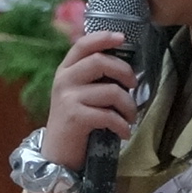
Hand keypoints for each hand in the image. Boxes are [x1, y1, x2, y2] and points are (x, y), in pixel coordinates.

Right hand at [41, 30, 137, 168]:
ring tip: (131, 117)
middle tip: (133, 86)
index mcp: (65, 70)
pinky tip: (124, 132)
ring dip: (129, 106)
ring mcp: (68, 98)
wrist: (58, 154)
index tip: (122, 38)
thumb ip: (94, 77)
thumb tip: (124, 64)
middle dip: (125, 72)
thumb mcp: (79, 94)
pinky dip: (122, 125)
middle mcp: (64, 80)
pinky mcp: (75, 117)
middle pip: (100, 62)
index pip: (82, 45)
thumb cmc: (75, 122)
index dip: (103, 38)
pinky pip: (109, 115)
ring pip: (111, 91)